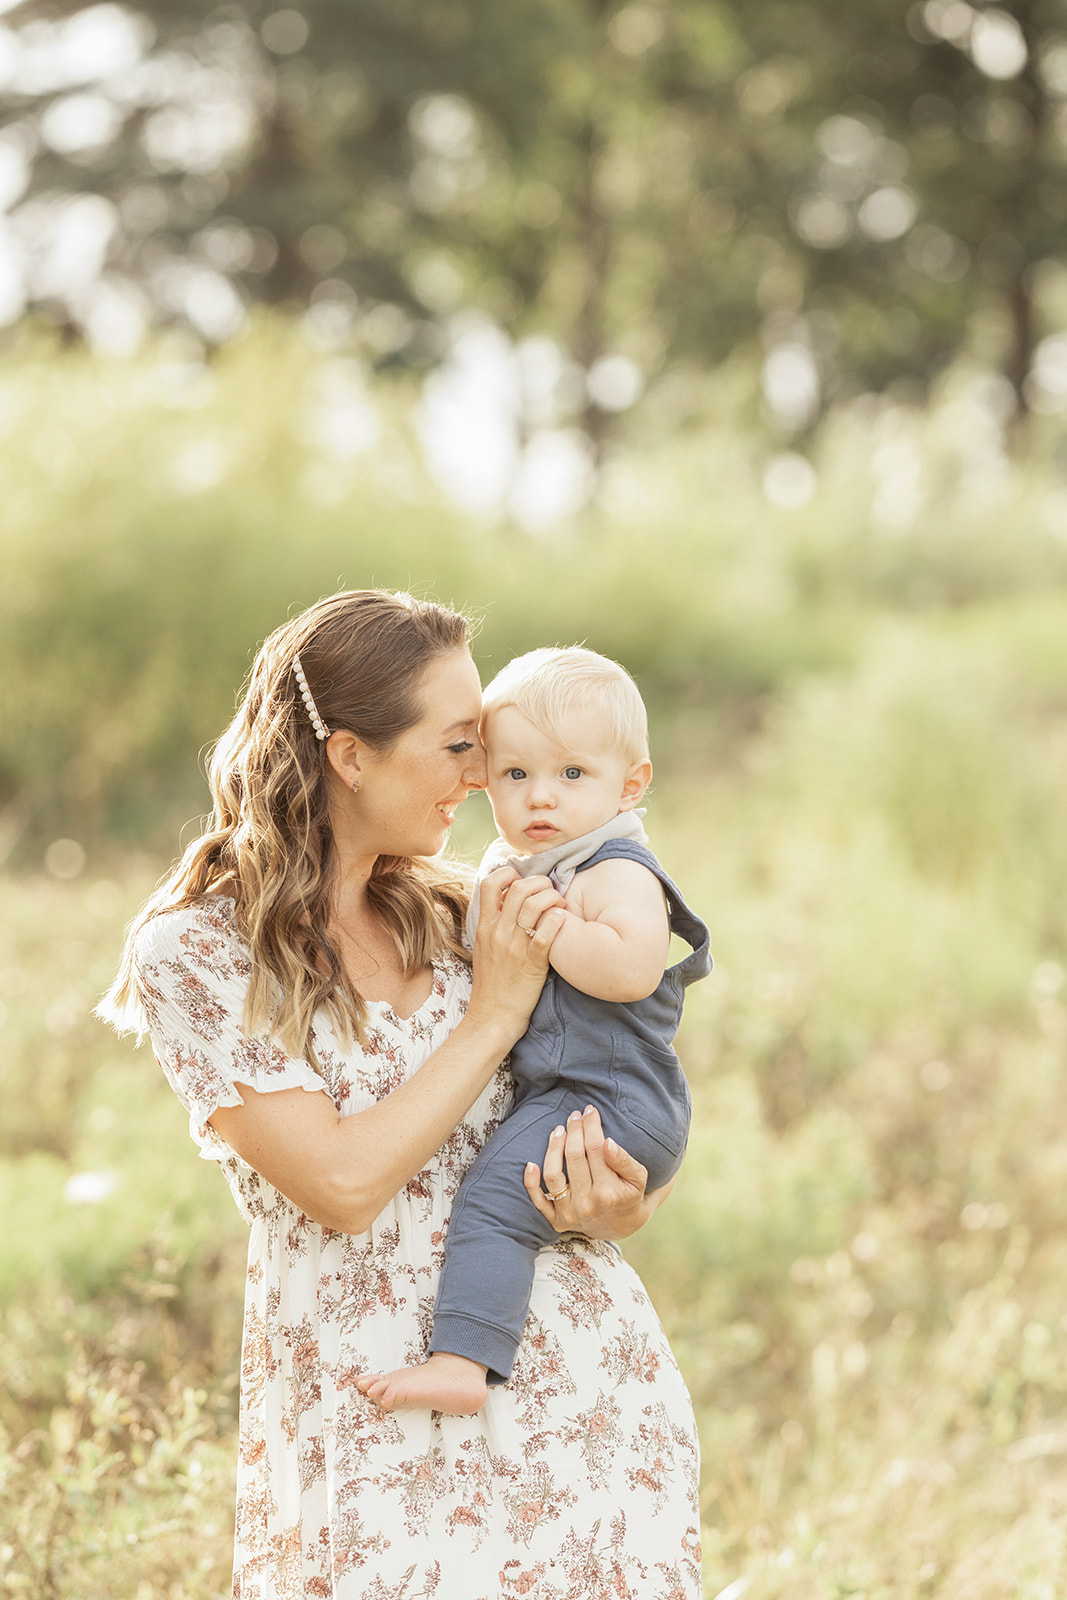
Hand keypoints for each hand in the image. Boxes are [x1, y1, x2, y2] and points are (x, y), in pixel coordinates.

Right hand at [465, 867, 564, 1043]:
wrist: (492, 1018)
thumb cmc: (492, 985)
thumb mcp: (483, 950)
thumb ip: (493, 926)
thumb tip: (507, 904)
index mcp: (485, 928)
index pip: (489, 884)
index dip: (508, 873)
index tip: (522, 879)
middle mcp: (498, 933)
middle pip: (517, 889)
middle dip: (539, 882)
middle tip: (550, 890)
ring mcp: (514, 948)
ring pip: (533, 906)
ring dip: (552, 898)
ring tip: (560, 905)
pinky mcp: (532, 963)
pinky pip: (546, 934)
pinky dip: (557, 921)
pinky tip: (563, 920)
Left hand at [524, 1106, 669, 1240]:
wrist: (621, 1227)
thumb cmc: (631, 1195)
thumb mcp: (639, 1178)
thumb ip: (625, 1161)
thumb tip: (607, 1142)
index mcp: (609, 1192)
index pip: (596, 1148)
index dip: (592, 1125)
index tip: (590, 1111)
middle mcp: (587, 1204)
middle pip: (574, 1156)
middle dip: (574, 1129)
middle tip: (575, 1115)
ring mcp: (570, 1213)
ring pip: (553, 1174)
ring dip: (553, 1147)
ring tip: (559, 1130)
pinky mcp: (557, 1220)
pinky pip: (538, 1201)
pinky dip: (531, 1183)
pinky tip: (530, 1163)